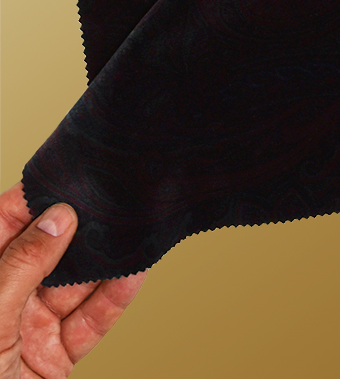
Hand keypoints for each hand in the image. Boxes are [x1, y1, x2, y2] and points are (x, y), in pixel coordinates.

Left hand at [0, 181, 146, 377]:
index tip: (71, 173)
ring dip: (104, 260)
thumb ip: (22, 266)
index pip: (3, 224)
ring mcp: (25, 330)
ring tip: (133, 228)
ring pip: (73, 284)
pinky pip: (88, 322)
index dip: (35, 198)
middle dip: (80, 227)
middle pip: (46, 251)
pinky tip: (133, 272)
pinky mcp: (52, 359)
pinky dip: (113, 298)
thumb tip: (57, 216)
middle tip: (114, 197)